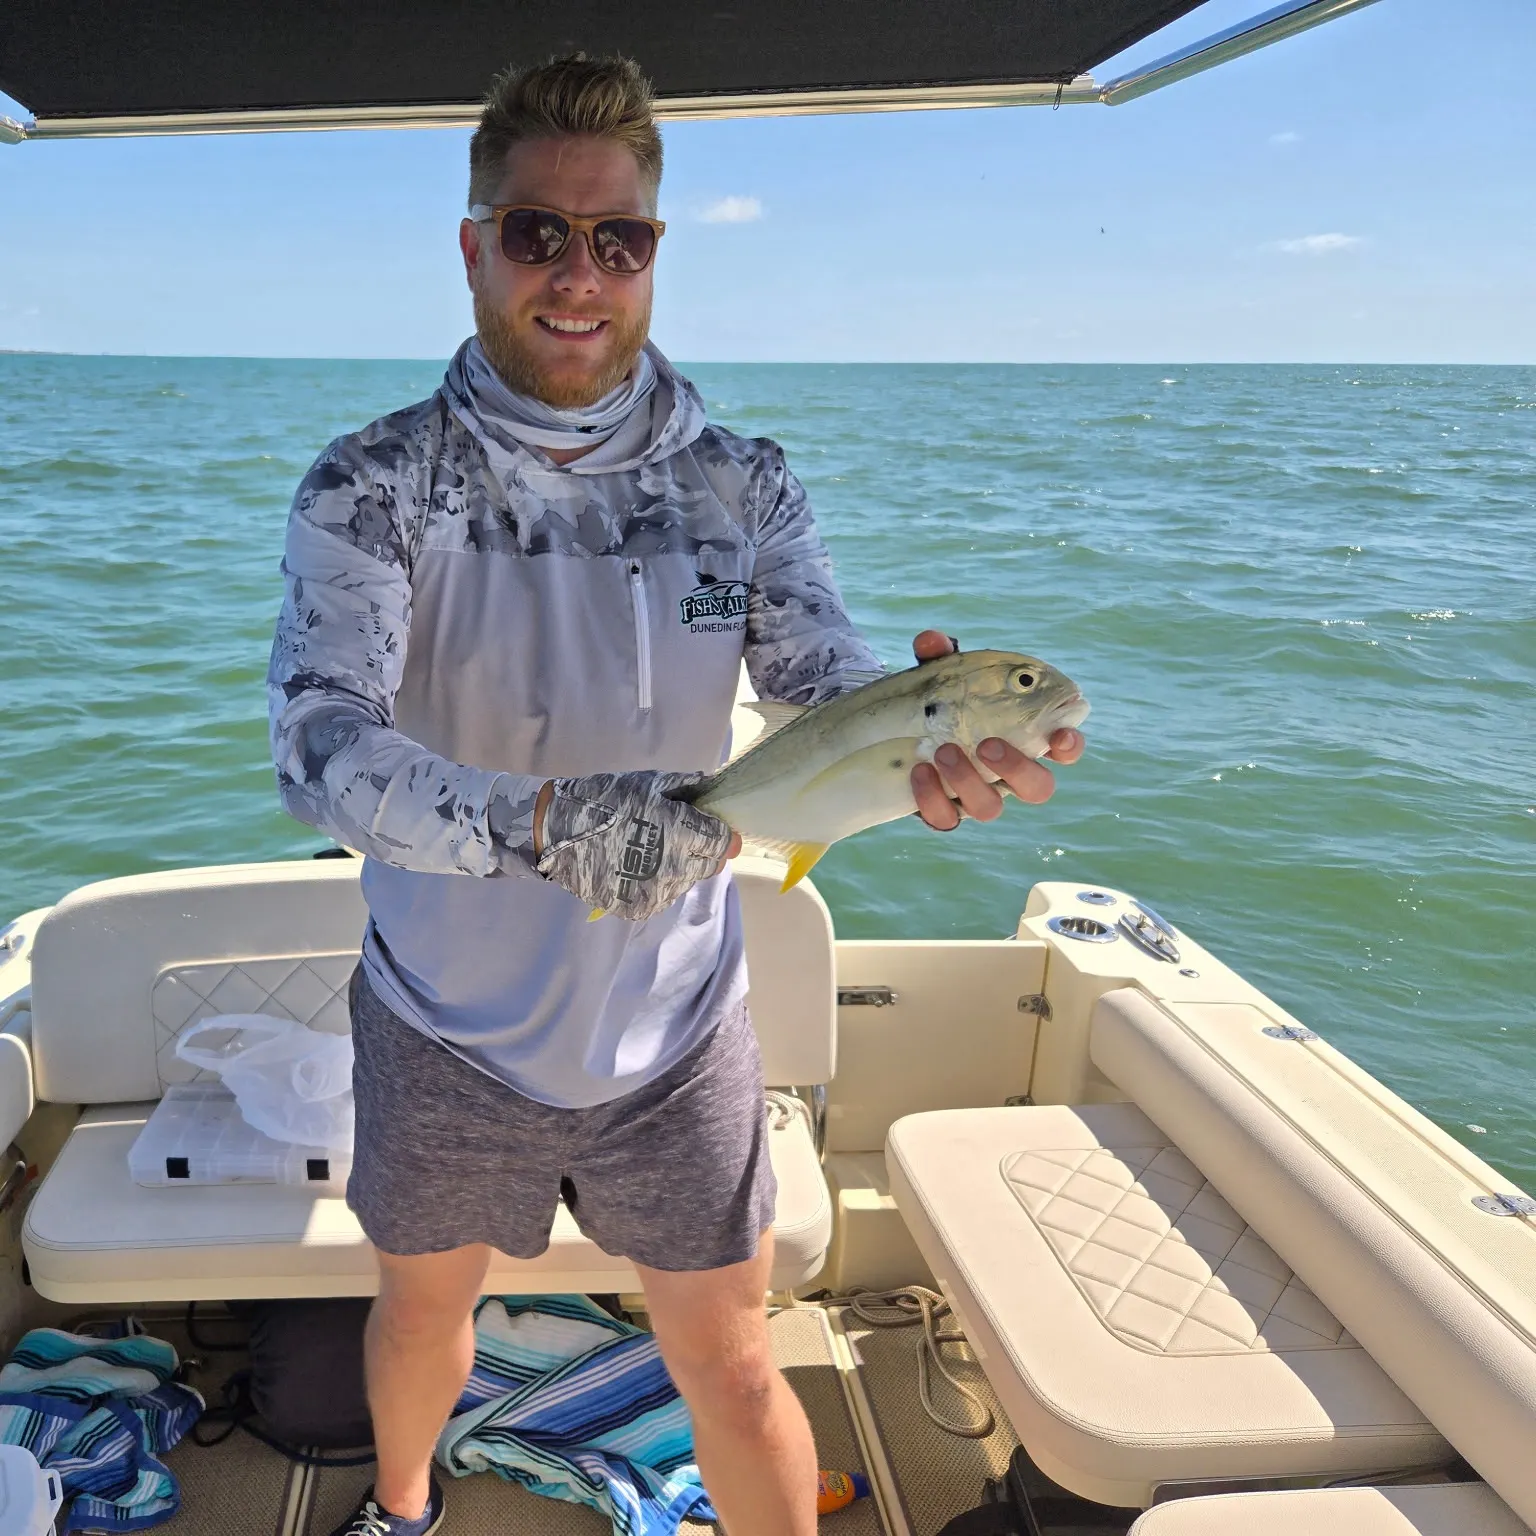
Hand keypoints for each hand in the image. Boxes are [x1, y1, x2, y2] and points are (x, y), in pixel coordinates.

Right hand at [533, 771, 740, 920]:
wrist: (561, 832)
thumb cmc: (608, 799)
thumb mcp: (649, 783)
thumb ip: (687, 787)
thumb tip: (713, 790)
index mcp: (683, 833)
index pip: (723, 842)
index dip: (722, 834)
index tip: (711, 828)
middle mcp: (676, 868)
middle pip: (710, 866)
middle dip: (702, 851)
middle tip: (678, 838)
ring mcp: (658, 892)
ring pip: (686, 882)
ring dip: (679, 868)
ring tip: (650, 851)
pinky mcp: (640, 908)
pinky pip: (662, 896)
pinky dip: (656, 884)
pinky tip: (636, 867)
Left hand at [908, 630, 1085, 831]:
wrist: (899, 734)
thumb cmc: (941, 703)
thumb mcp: (942, 676)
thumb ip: (941, 658)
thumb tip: (931, 641)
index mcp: (1024, 738)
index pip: (1063, 748)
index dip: (1070, 746)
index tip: (1061, 736)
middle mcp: (1008, 775)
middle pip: (1038, 788)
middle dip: (1018, 769)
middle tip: (988, 744)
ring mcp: (979, 796)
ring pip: (991, 808)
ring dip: (969, 780)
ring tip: (943, 750)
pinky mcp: (946, 813)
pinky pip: (946, 819)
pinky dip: (932, 798)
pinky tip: (918, 771)